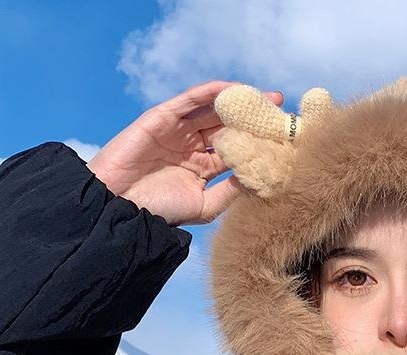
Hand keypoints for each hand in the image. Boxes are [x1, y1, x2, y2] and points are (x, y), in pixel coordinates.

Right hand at [86, 80, 283, 226]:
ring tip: (266, 99)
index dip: (257, 144)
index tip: (284, 140)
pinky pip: (189, 100)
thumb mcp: (205, 206)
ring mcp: (178, 131)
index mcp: (203, 168)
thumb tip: (261, 178)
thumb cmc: (160, 211)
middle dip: (254, 119)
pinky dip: (211, 92)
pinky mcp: (162, 118)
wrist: (121, 206)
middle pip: (229, 127)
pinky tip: (233, 90)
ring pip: (213, 111)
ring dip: (238, 102)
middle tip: (281, 112)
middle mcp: (193, 147)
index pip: (236, 150)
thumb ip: (231, 191)